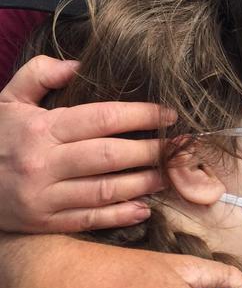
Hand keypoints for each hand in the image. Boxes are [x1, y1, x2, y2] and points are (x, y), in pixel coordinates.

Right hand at [0, 56, 176, 232]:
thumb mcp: (7, 99)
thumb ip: (39, 74)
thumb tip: (79, 64)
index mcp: (40, 129)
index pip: (102, 118)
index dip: (141, 115)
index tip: (169, 115)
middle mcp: (43, 163)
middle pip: (110, 156)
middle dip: (151, 151)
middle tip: (179, 147)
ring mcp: (44, 197)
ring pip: (105, 190)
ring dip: (143, 183)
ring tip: (168, 175)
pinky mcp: (44, 222)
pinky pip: (89, 220)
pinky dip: (119, 217)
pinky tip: (143, 209)